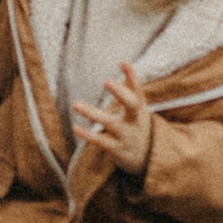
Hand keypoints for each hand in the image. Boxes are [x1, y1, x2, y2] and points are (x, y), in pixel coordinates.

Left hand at [72, 61, 151, 175]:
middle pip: (132, 105)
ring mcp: (128, 136)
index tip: (123, 62)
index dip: (132, 76)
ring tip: (75, 104)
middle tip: (106, 80)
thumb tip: (125, 62)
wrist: (148, 160)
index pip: (138, 89)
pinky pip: (101, 142)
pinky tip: (75, 127)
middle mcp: (136, 121)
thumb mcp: (138, 108)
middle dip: (120, 93)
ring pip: (111, 124)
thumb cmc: (138, 126)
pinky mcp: (117, 149)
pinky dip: (88, 135)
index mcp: (141, 108)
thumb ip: (131, 88)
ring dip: (93, 114)